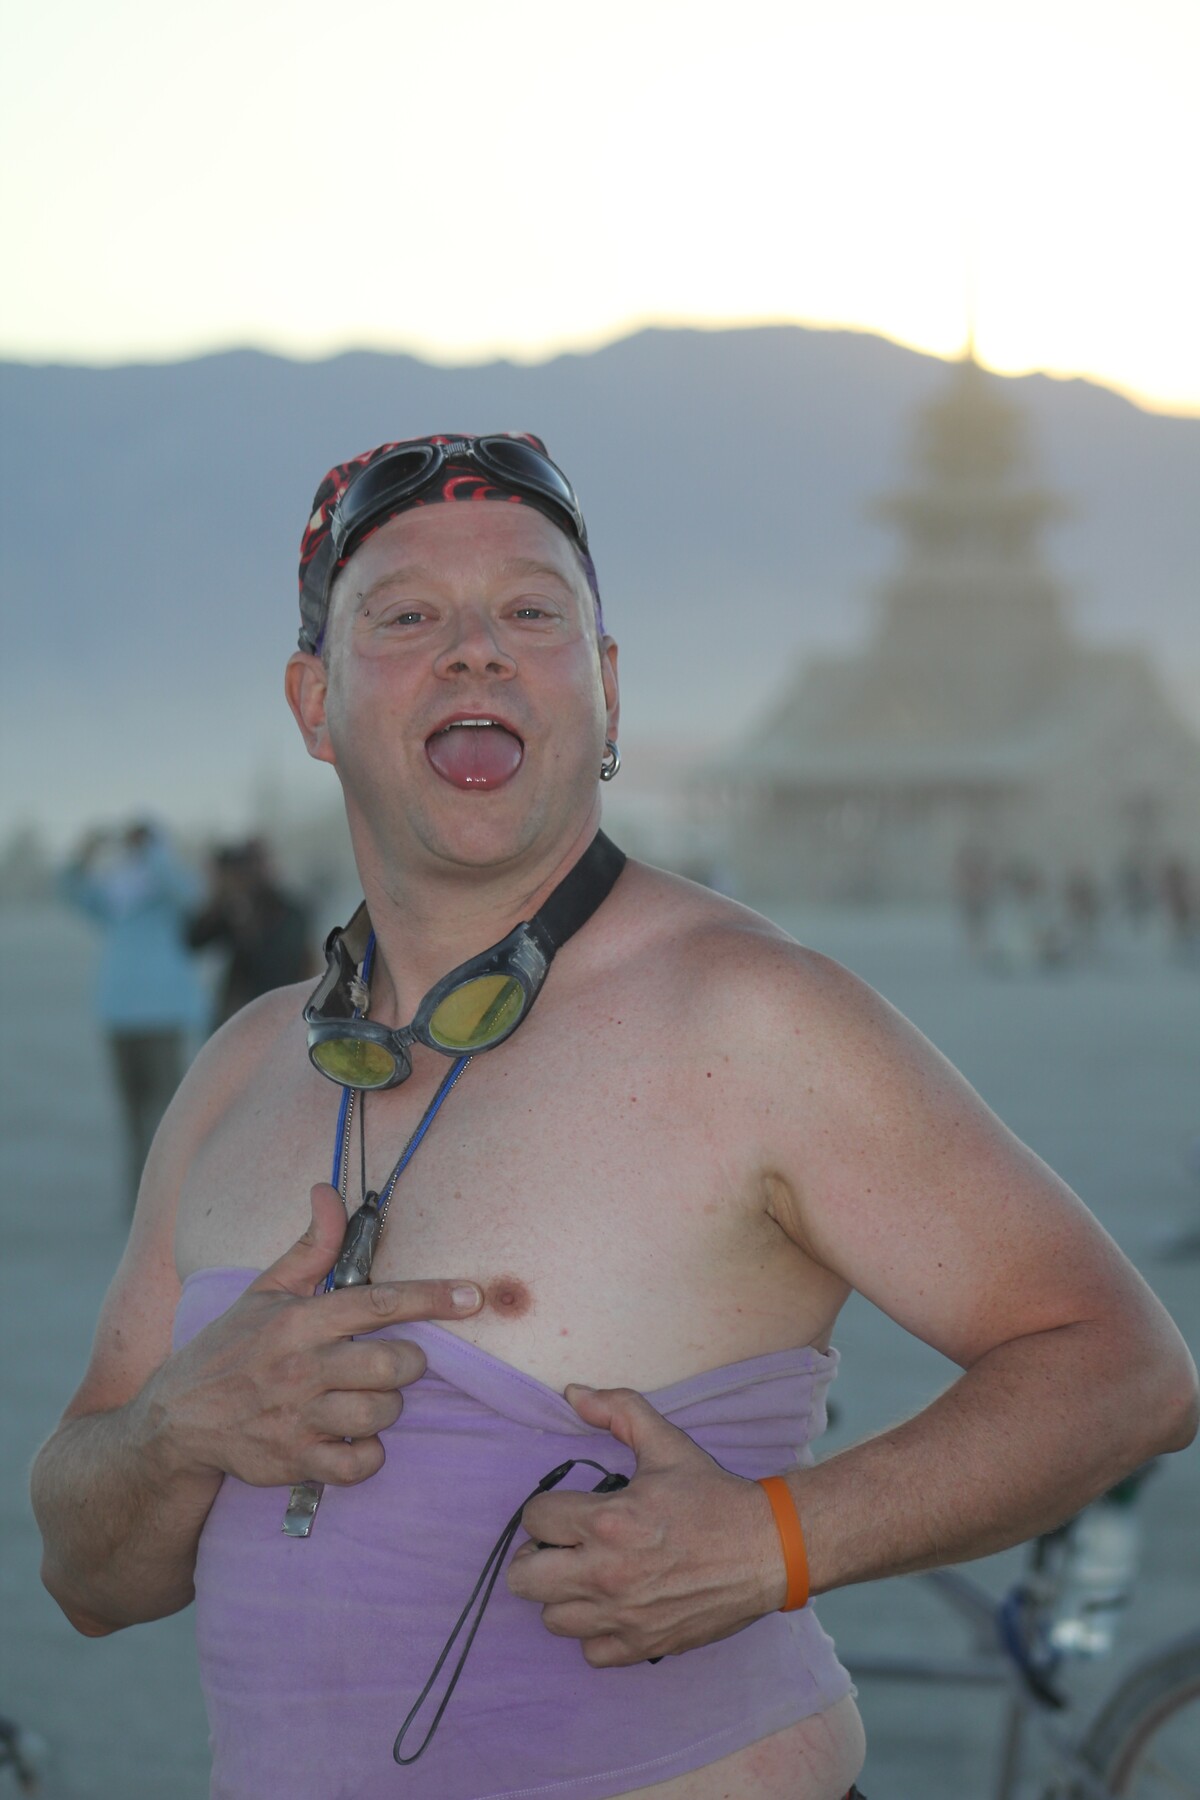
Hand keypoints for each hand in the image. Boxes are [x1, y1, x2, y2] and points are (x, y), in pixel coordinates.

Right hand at [144, 1183, 482, 1488]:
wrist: (175, 1420)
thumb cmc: (230, 1348)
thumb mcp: (265, 1291)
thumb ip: (310, 1246)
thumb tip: (328, 1191)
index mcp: (298, 1321)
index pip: (377, 1303)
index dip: (431, 1298)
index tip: (472, 1296)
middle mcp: (300, 1368)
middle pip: (392, 1365)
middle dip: (409, 1362)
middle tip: (395, 1361)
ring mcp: (297, 1418)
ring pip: (382, 1413)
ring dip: (387, 1406)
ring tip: (366, 1397)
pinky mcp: (294, 1462)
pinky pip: (360, 1463)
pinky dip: (368, 1453)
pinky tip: (354, 1437)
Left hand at [506, 1383, 785, 1665]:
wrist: (766, 1549)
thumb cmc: (713, 1496)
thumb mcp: (666, 1443)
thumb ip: (618, 1410)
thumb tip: (573, 1393)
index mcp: (608, 1521)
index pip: (534, 1518)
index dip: (546, 1510)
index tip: (566, 1511)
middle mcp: (606, 1573)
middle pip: (522, 1578)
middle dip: (536, 1556)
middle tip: (562, 1547)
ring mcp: (623, 1615)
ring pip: (551, 1619)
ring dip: (562, 1596)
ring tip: (586, 1577)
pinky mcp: (642, 1645)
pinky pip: (590, 1653)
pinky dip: (596, 1633)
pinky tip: (613, 1607)